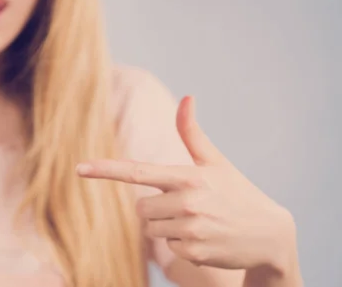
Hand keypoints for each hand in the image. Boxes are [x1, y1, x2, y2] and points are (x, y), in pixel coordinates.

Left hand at [77, 96, 296, 271]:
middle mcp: (187, 202)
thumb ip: (192, 133)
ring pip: (151, 229)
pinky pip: (168, 247)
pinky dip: (181, 244)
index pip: (138, 172)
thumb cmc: (237, 193)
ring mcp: (191, 230)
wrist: (270, 235)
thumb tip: (187, 96)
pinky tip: (204, 238)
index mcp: (188, 176)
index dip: (106, 170)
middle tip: (186, 206)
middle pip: (141, 209)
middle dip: (156, 208)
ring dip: (168, 227)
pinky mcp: (194, 253)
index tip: (79, 168)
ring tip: (198, 222)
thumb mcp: (215, 162)